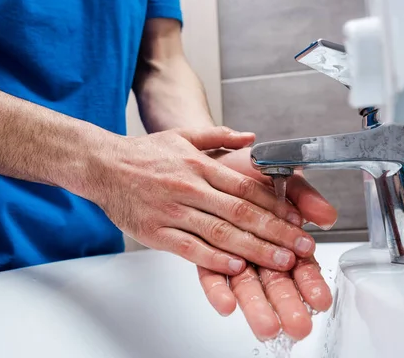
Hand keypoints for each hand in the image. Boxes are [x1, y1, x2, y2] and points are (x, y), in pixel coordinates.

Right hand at [81, 126, 316, 274]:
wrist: (102, 165)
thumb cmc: (144, 154)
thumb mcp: (182, 135)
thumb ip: (219, 136)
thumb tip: (252, 138)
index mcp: (200, 166)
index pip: (246, 188)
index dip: (276, 205)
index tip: (298, 220)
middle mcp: (190, 188)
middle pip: (241, 213)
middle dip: (276, 233)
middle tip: (301, 248)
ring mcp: (173, 211)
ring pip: (220, 233)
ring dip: (254, 250)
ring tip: (281, 262)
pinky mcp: (156, 232)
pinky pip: (190, 249)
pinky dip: (214, 260)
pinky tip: (236, 268)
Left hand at [198, 148, 337, 340]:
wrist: (211, 157)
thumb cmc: (248, 168)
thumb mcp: (284, 176)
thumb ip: (305, 197)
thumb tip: (327, 216)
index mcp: (282, 234)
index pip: (300, 264)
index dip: (310, 281)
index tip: (320, 299)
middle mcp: (258, 249)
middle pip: (275, 282)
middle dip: (287, 304)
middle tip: (298, 325)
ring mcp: (232, 253)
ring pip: (245, 284)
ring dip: (256, 305)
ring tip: (267, 326)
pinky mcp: (203, 252)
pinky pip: (210, 274)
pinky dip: (218, 290)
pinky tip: (226, 306)